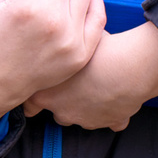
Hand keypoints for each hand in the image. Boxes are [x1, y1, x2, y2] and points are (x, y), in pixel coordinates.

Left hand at [30, 22, 157, 131]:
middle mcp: (65, 112)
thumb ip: (58, 48)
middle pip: (58, 111)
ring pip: (83, 116)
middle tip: (74, 80)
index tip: (39, 87)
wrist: (128, 69)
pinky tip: (118, 96)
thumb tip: (55, 36)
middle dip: (63, 100)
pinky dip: (113, 111)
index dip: (34, 95)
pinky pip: (111, 120)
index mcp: (48, 95)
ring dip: (87, 104)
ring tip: (97, 84)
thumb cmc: (97, 52)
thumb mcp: (70, 42)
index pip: (30, 104)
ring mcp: (88, 120)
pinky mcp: (112, 122)